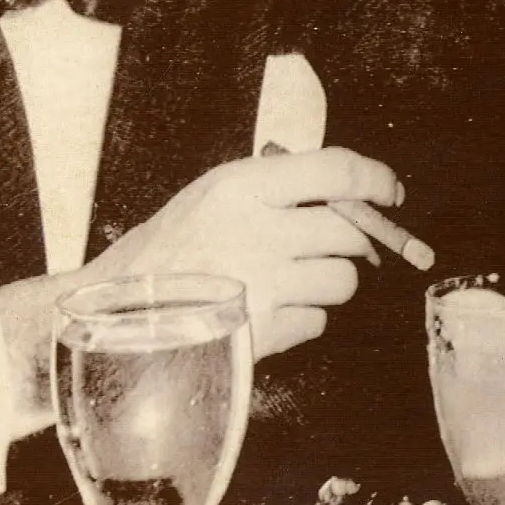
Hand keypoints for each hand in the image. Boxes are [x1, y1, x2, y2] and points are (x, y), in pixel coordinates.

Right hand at [90, 147, 396, 358]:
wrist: (115, 320)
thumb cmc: (164, 253)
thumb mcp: (210, 195)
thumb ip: (273, 187)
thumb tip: (345, 191)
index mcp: (243, 187)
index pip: (337, 171)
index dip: (376, 179)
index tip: (390, 190)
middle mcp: (260, 232)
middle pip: (351, 232)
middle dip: (351, 240)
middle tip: (329, 246)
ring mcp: (264, 286)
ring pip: (344, 280)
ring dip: (329, 282)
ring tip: (290, 281)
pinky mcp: (264, 333)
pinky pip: (318, 321)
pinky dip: (304, 319)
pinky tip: (269, 312)